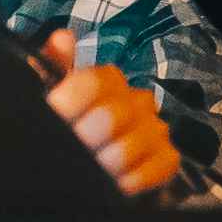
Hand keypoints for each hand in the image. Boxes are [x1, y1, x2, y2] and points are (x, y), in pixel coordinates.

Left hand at [43, 28, 182, 198]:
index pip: (96, 80)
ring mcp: (155, 129)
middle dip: (86, 137)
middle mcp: (136, 100)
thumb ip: (53, 68)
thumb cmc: (70, 131)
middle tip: (74, 149)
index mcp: (107, 83)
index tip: (56, 113)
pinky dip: (136, 178)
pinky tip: (118, 184)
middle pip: (113, 114)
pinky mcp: (169, 158)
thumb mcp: (53, 100)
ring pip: (136, 141)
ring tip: (93, 170)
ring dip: (108, 162)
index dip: (72, 100)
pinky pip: (162, 164)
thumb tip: (62, 38)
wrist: (82, 177)